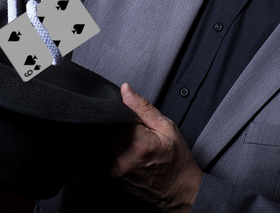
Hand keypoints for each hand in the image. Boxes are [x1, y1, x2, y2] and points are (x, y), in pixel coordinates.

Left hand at [106, 83, 202, 212]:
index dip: (116, 107)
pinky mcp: (114, 176)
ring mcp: (116, 169)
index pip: (113, 116)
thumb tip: (126, 90)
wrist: (180, 190)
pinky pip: (102, 153)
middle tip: (127, 120)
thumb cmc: (177, 159)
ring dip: (109, 132)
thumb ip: (143, 108)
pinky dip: (109, 145)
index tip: (124, 106)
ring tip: (127, 132)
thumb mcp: (167, 127)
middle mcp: (124, 157)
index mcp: (139, 143)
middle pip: (103, 128)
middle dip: (112, 119)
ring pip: (100, 141)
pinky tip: (124, 144)